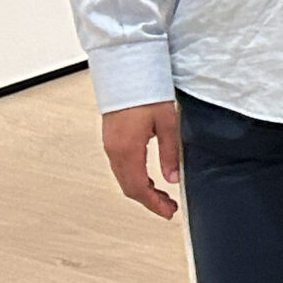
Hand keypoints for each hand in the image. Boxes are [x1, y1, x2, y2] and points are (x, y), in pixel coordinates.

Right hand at [102, 102, 181, 218]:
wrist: (127, 71)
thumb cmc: (146, 91)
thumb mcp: (166, 123)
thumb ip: (170, 153)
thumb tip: (173, 177)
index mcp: (127, 149)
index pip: (139, 188)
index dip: (154, 204)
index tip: (168, 212)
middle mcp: (114, 150)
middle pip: (129, 187)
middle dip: (149, 201)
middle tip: (168, 206)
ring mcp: (110, 144)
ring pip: (123, 178)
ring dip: (141, 190)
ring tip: (161, 195)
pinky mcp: (111, 138)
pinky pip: (120, 167)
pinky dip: (134, 178)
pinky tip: (148, 178)